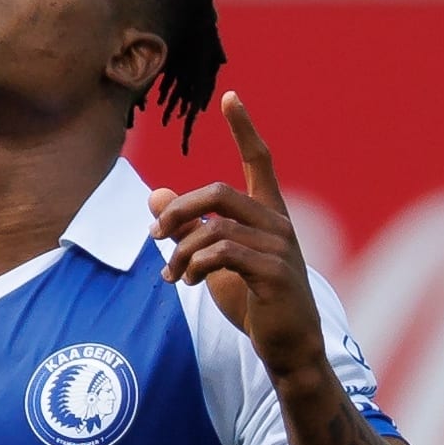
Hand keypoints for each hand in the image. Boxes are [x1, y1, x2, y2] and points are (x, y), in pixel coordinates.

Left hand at [149, 92, 325, 379]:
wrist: (290, 347)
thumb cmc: (254, 303)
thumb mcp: (214, 263)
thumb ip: (188, 230)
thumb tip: (154, 197)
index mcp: (269, 215)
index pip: (259, 161)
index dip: (244, 128)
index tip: (230, 96)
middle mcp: (278, 224)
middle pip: (218, 193)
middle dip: (178, 211)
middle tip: (154, 236)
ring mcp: (280, 247)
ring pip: (213, 229)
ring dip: (181, 252)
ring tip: (171, 276)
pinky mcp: (274, 273)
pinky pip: (223, 254)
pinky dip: (195, 265)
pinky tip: (187, 282)